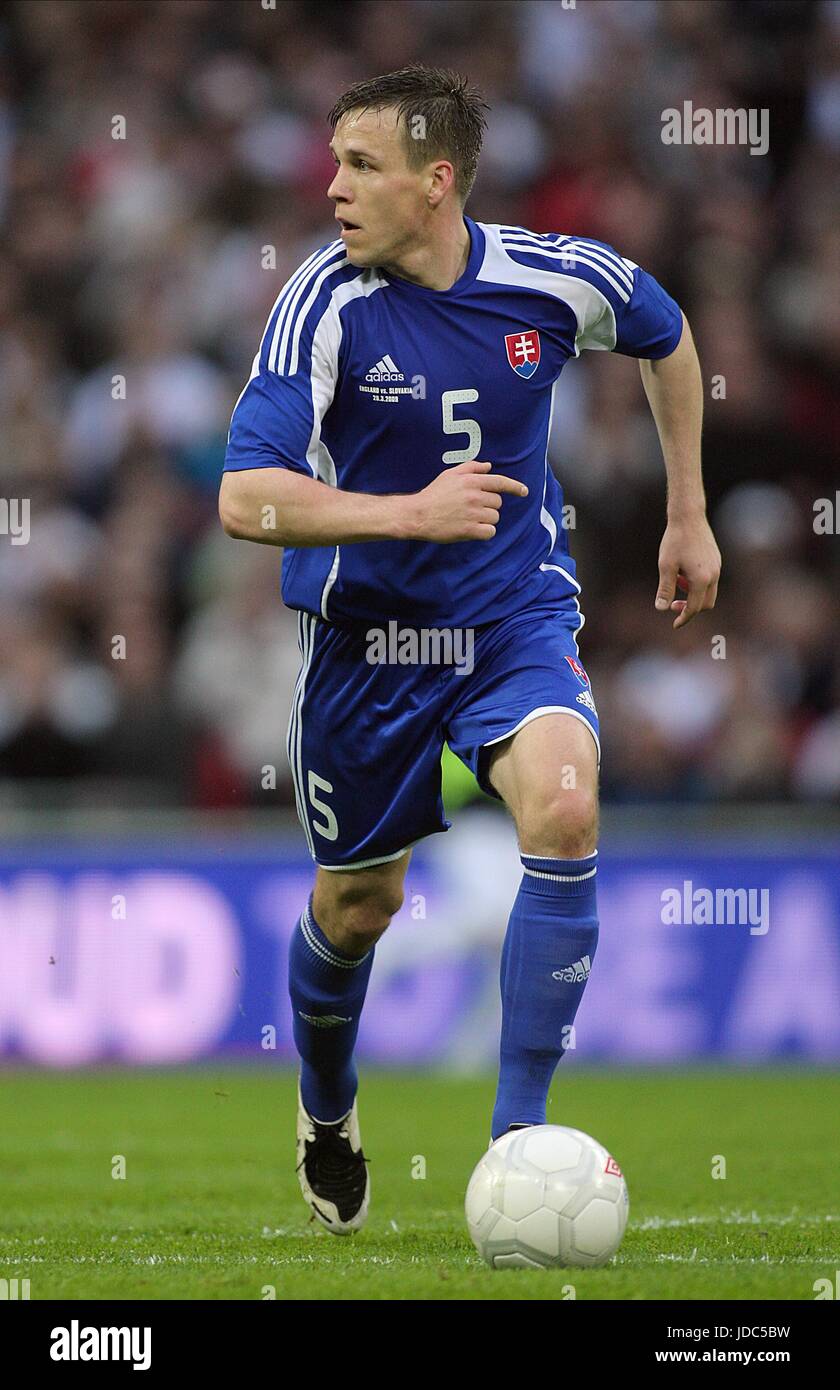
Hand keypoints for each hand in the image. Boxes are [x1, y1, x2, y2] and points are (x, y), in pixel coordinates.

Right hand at [409, 460, 527, 542]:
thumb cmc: (434, 494)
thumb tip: (489, 467)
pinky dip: (485, 532)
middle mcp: (475, 496)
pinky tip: (474, 529)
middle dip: (489, 505)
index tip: (524, 491)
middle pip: (497, 502)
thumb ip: (471, 468)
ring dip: (486, 519)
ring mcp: (473, 514)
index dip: (515, 487)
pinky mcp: (470, 530)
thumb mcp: (450, 474)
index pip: (500, 482)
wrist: (418, 514)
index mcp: (471, 481)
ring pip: (495, 517)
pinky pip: (490, 531)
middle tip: (472, 507)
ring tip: (470, 518)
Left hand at [655, 512, 720, 628]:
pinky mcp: (716, 560)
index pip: (694, 608)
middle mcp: (714, 575)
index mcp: (702, 579)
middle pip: (705, 604)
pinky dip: (697, 584)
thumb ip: (665, 589)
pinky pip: (710, 580)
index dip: (684, 618)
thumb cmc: (675, 540)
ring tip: (677, 581)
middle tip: (673, 604)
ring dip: (693, 595)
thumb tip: (661, 609)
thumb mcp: (666, 566)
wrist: (688, 516)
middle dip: (690, 608)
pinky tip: (683, 572)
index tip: (674, 625)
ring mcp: (717, 567)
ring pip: (709, 592)